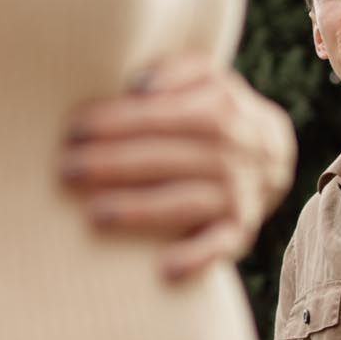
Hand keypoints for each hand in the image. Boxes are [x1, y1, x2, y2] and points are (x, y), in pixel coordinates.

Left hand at [60, 56, 296, 282]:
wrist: (273, 155)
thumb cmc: (216, 110)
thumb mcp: (207, 77)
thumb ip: (176, 70)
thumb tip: (138, 87)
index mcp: (219, 109)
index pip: (162, 115)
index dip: (117, 122)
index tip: (74, 130)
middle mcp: (231, 153)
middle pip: (167, 158)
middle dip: (114, 163)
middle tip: (67, 170)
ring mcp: (237, 195)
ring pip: (187, 202)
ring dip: (141, 209)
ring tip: (95, 214)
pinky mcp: (239, 232)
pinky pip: (220, 247)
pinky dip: (196, 258)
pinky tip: (164, 269)